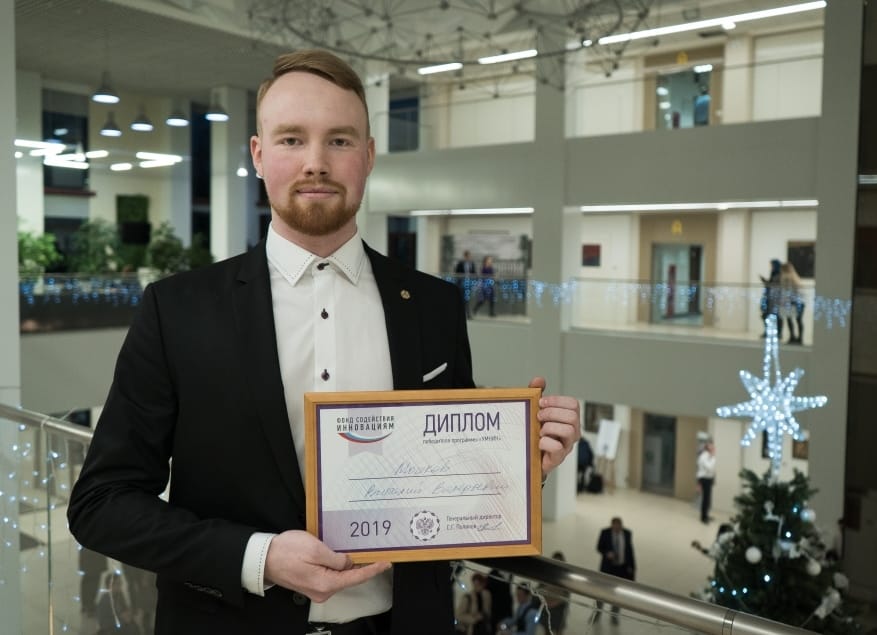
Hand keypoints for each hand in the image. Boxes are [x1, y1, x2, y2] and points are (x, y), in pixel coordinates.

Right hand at [264, 530, 390, 602]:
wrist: (263, 558)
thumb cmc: (286, 552)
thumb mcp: (316, 549)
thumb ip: (336, 558)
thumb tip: (349, 562)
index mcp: (326, 584)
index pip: (356, 577)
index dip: (373, 569)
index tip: (385, 563)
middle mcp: (323, 591)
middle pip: (349, 577)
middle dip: (362, 565)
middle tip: (375, 553)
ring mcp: (317, 588)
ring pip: (340, 576)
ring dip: (348, 564)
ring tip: (358, 551)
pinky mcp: (312, 582)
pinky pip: (330, 575)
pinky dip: (338, 566)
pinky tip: (341, 556)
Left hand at [529, 377, 580, 478]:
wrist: (525, 457)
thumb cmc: (533, 433)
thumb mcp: (533, 411)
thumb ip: (536, 395)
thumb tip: (539, 380)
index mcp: (568, 419)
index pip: (573, 404)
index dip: (557, 401)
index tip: (541, 402)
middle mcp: (572, 432)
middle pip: (572, 416)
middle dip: (552, 413)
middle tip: (538, 416)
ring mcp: (566, 446)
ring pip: (569, 431)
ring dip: (550, 428)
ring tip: (539, 430)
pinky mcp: (558, 458)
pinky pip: (558, 448)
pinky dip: (545, 443)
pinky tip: (538, 442)